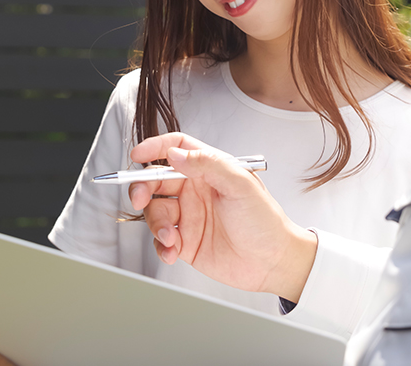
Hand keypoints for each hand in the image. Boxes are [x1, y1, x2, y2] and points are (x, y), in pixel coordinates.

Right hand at [129, 133, 317, 302]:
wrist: (273, 262)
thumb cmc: (264, 221)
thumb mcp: (241, 184)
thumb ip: (208, 164)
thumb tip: (176, 154)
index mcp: (210, 170)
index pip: (177, 149)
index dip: (155, 148)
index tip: (137, 155)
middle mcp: (196, 190)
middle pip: (156, 180)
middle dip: (142, 188)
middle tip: (139, 199)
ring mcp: (189, 216)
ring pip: (155, 211)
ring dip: (156, 223)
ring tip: (171, 237)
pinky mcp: (186, 242)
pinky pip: (160, 240)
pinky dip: (160, 246)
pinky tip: (173, 251)